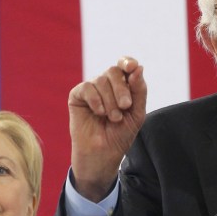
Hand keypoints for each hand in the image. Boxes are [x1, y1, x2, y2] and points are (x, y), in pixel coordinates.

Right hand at [68, 56, 146, 200]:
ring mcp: (92, 89)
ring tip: (113, 118)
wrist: (103, 153)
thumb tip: (138, 67)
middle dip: (121, 88)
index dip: (128, 62)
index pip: (125, 65)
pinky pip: (87, 87)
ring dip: (110, 101)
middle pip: (114, 71)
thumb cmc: (120, 135)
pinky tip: (99, 113)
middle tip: (125, 106)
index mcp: (122, 86)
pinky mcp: (77, 96)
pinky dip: (95, 100)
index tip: (131, 67)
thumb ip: (139, 90)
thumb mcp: (137, 113)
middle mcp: (107, 84)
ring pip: (101, 80)